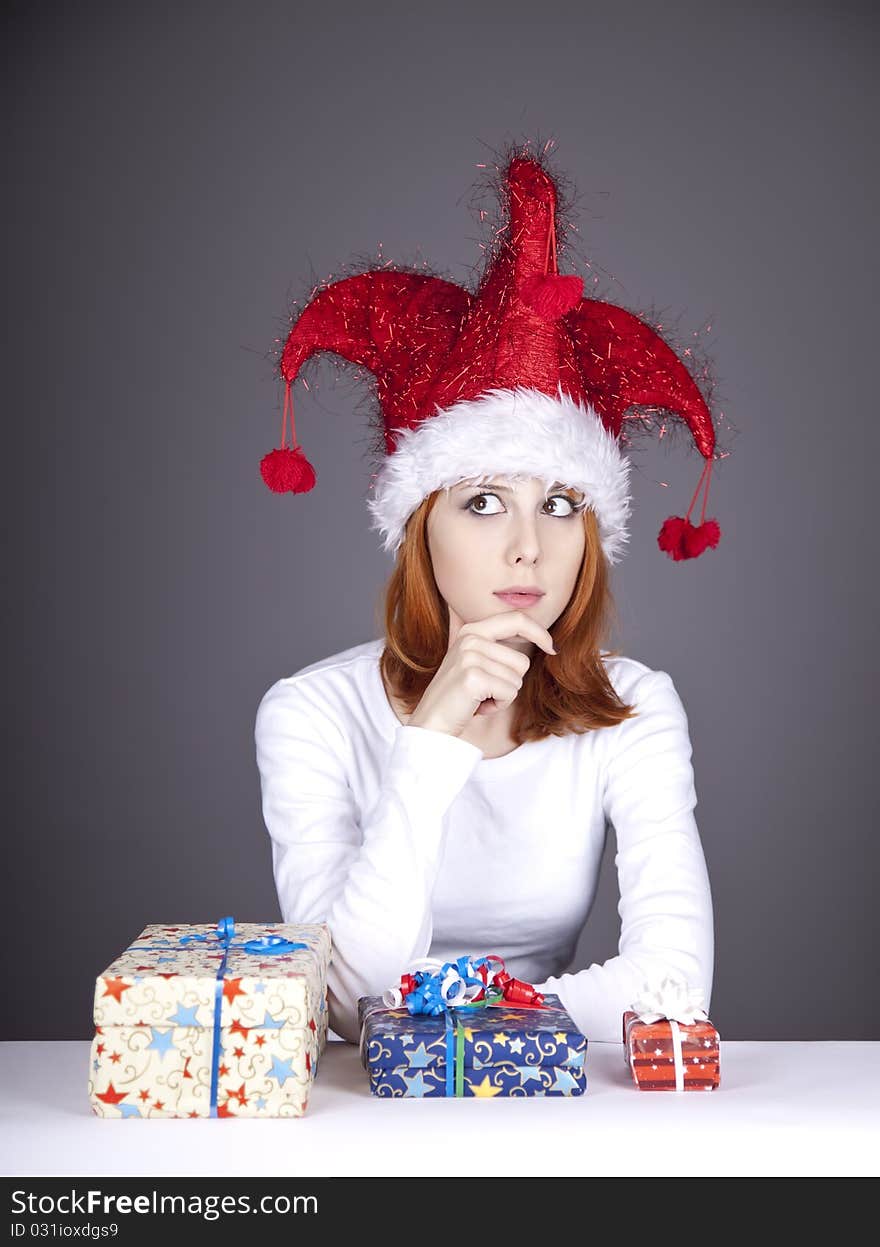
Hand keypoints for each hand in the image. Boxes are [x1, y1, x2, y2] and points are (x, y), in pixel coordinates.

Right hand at [407, 611, 555, 737]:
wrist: (431, 722)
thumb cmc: (460, 697)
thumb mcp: (476, 663)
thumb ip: (498, 648)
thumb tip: (542, 637)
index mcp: (471, 630)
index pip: (516, 619)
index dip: (539, 633)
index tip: (552, 648)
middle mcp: (470, 638)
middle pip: (522, 661)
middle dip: (511, 683)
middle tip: (485, 691)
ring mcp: (470, 656)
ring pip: (517, 679)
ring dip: (503, 696)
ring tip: (479, 698)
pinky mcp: (473, 677)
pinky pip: (509, 692)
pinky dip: (498, 705)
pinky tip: (477, 706)